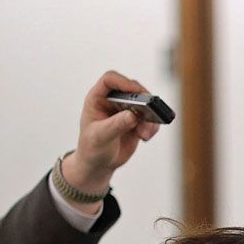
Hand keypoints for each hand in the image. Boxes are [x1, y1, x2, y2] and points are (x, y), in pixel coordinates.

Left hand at [62, 71, 161, 210]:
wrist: (98, 164)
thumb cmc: (92, 147)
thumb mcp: (100, 137)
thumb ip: (116, 125)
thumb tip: (133, 115)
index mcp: (97, 99)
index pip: (110, 80)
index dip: (124, 82)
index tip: (137, 92)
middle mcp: (113, 101)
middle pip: (132, 90)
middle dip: (143, 101)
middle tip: (150, 111)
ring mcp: (126, 111)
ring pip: (146, 105)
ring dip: (149, 118)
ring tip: (144, 134)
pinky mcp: (138, 122)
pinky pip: (151, 119)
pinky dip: (152, 127)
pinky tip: (145, 137)